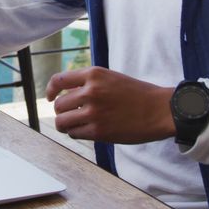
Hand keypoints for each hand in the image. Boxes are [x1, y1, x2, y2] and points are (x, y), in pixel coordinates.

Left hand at [45, 67, 175, 143]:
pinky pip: (74, 134)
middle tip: (70, 115)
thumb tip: (64, 93)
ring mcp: (94, 112)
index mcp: (94, 74)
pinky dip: (76, 133)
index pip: (58, 80)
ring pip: (62, 122)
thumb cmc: (136, 94)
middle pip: (58, 105)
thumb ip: (88, 82)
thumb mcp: (111, 77)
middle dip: (62, 111)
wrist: (159, 110)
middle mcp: (91, 91)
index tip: (50, 97)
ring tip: (73, 125)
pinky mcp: (99, 131)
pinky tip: (85, 130)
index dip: (50, 90)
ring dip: (65, 125)